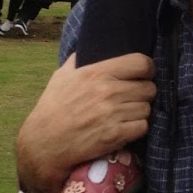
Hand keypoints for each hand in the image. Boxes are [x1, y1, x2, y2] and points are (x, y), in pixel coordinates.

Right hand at [16, 52, 156, 192]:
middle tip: (132, 100)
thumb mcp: (61, 77)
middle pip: (149, 88)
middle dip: (143, 94)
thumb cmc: (52, 108)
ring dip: (139, 113)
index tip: (143, 75)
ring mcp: (112, 113)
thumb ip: (77, 61)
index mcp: (96, 72)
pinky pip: (142, 127)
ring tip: (125, 115)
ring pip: (147, 109)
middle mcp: (107, 90)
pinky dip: (136, 129)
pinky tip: (124, 129)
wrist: (44, 143)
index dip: (147, 69)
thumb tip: (85, 49)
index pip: (141, 63)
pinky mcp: (115, 135)